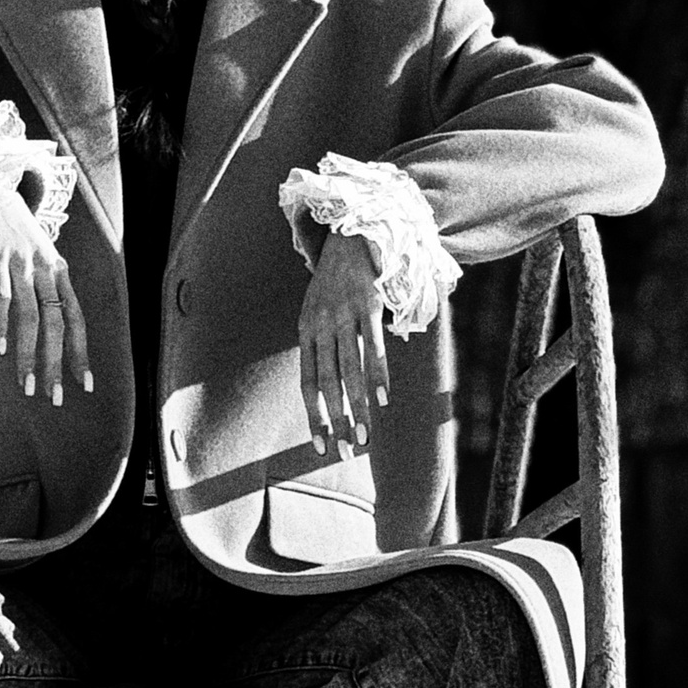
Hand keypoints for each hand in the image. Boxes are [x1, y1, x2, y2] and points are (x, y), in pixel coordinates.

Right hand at [0, 190, 91, 403]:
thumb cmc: (17, 236)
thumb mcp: (39, 260)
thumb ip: (46, 290)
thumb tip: (51, 333)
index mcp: (60, 273)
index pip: (77, 318)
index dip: (81, 351)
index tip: (84, 383)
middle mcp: (46, 269)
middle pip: (57, 323)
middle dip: (55, 363)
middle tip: (53, 396)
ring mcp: (22, 264)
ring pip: (31, 316)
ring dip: (29, 354)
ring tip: (25, 383)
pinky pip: (1, 298)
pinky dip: (0, 325)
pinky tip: (0, 349)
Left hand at [298, 230, 389, 456]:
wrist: (349, 235)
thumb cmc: (334, 283)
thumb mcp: (316, 312)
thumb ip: (320, 346)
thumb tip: (326, 384)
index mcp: (306, 332)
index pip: (308, 384)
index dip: (314, 416)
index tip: (321, 447)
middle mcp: (321, 327)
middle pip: (329, 384)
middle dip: (337, 421)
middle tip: (348, 452)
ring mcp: (344, 316)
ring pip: (350, 371)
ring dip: (357, 407)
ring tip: (365, 435)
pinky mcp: (368, 306)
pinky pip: (372, 347)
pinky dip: (377, 375)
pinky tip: (381, 400)